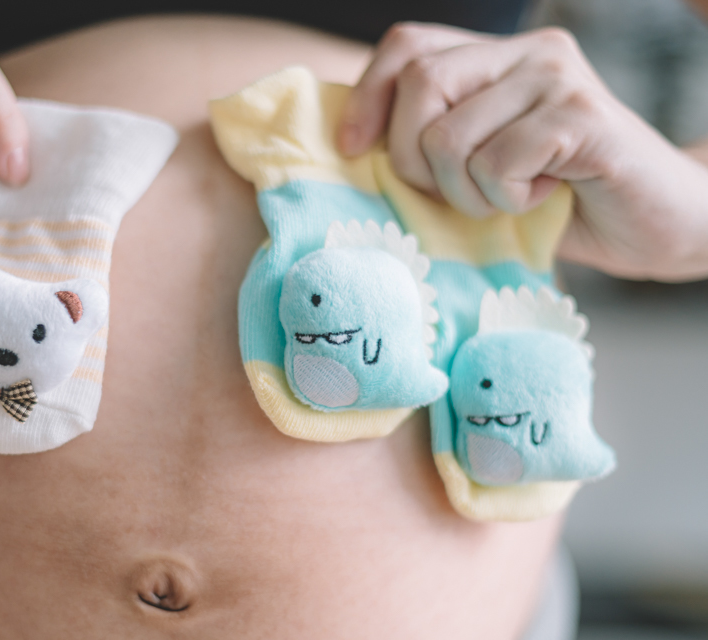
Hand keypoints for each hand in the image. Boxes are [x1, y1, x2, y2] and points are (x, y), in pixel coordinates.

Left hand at [338, 23, 707, 281]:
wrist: (657, 225)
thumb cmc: (557, 204)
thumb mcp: (476, 172)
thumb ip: (427, 146)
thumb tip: (350, 148)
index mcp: (495, 58)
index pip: (406, 46)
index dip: (367, 97)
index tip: (352, 149)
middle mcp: (527, 52)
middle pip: (419, 86)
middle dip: (413, 160)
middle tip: (459, 193)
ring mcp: (557, 78)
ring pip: (449, 135)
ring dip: (466, 193)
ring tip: (509, 198)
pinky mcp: (582, 116)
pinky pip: (497, 162)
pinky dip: (507, 199)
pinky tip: (543, 196)